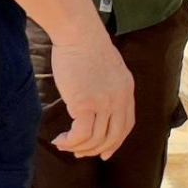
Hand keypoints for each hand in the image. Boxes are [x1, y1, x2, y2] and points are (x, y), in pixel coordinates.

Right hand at [49, 32, 134, 159]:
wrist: (79, 33)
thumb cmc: (86, 46)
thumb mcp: (108, 68)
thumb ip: (108, 87)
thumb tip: (96, 105)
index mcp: (127, 90)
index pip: (126, 125)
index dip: (116, 142)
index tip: (104, 152)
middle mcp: (120, 99)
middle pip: (113, 136)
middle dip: (95, 149)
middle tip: (79, 153)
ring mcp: (104, 102)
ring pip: (95, 139)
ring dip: (78, 147)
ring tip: (64, 144)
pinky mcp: (86, 103)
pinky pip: (81, 134)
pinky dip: (70, 142)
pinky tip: (60, 139)